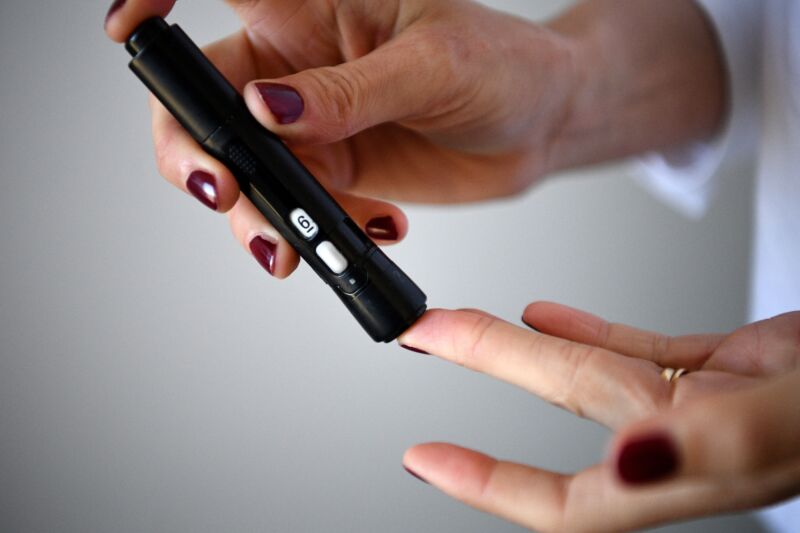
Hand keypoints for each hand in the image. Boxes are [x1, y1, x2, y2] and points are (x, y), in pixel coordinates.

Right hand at [105, 0, 578, 275]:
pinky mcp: (334, 172)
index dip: (155, 2)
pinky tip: (370, 229)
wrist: (542, 124)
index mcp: (310, 5)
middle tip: (227, 194)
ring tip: (293, 246)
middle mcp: (297, 65)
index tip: (131, 30)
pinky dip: (312, 233)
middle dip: (194, 152)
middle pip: (201, 101)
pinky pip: (295, 208)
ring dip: (253, 213)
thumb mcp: (433, 67)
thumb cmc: (503, 67)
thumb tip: (266, 110)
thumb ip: (349, 93)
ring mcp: (311, 125)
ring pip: (242, 167)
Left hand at [398, 303, 799, 531]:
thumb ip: (716, 448)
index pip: (565, 501)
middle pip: (564, 401)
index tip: (424, 457)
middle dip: (486, 364)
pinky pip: (638, 348)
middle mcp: (683, 445)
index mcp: (689, 474)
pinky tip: (547, 313)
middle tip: (424, 334)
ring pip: (592, 371)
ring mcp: (701, 404)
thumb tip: (630, 466)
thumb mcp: (792, 421)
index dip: (489, 485)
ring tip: (466, 323)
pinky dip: (589, 330)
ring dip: (525, 345)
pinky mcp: (723, 367)